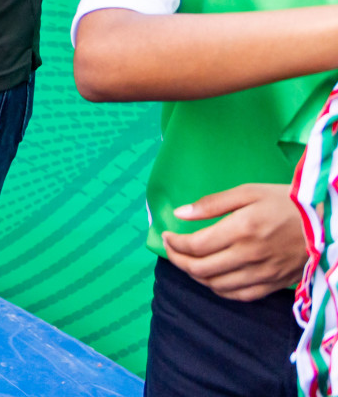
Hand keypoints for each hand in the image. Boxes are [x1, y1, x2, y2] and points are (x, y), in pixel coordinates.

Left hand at [162, 184, 306, 300]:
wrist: (326, 223)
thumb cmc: (285, 201)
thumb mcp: (248, 192)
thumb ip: (212, 204)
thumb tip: (180, 214)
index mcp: (242, 229)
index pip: (195, 245)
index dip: (174, 243)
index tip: (166, 236)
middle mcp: (250, 255)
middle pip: (201, 268)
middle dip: (178, 260)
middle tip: (171, 250)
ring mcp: (263, 273)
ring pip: (217, 285)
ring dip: (195, 276)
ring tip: (188, 262)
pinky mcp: (274, 284)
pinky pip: (239, 295)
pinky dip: (219, 289)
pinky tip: (211, 278)